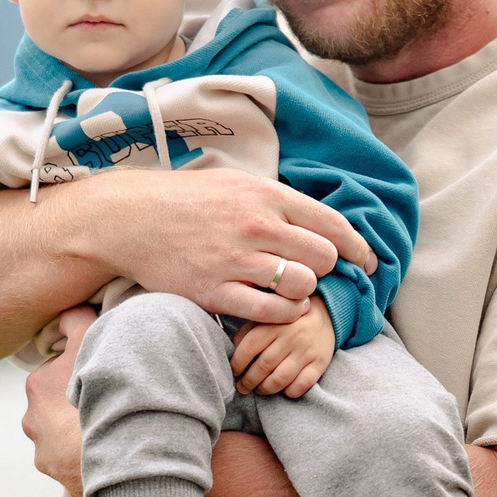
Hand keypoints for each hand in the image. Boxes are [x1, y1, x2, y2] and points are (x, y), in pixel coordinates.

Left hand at [19, 308, 93, 496]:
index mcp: (35, 386)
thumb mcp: (88, 341)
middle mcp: (30, 420)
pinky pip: (70, 462)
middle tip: (103, 405)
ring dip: (78, 433)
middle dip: (75, 405)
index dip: (78, 373)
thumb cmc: (98, 390)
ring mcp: (42, 451)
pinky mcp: (57, 473)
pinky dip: (84, 457)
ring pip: (62, 436)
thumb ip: (75, 320)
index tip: (98, 378)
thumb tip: (66, 314)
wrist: (114, 446)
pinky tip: (105, 451)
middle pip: (57, 406)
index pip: (57, 373)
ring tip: (106, 430)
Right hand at [86, 172, 368, 327]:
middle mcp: (254, 225)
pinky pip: (270, 312)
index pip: (332, 223)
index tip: (366, 262)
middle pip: (323, 257)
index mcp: (264, 195)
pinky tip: (281, 308)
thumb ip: (277, 200)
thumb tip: (320, 220)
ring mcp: (234, 260)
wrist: (130, 218)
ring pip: (302, 285)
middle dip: (327, 269)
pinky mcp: (214, 291)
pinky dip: (284, 314)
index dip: (358, 247)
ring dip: (305, 292)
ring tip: (294, 290)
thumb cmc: (187, 200)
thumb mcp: (236, 182)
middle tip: (317, 274)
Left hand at [230, 296, 335, 396]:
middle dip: (248, 381)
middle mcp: (291, 337)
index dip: (237, 364)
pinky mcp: (320, 363)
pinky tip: (282, 389)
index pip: (249, 348)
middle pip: (263, 366)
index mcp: (274, 324)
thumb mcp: (266, 319)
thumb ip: (248, 333)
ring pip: (280, 379)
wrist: (325, 314)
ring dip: (265, 389)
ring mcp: (306, 351)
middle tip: (242, 387)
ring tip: (259, 390)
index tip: (234, 372)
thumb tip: (232, 352)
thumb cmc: (287, 321)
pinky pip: (302, 385)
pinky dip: (289, 392)